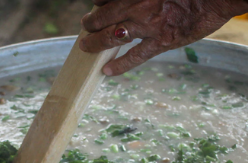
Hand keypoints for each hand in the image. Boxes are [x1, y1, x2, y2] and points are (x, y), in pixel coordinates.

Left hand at [79, 0, 247, 75]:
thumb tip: (126, 1)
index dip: (99, 3)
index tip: (97, 6)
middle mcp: (138, 5)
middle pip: (103, 17)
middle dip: (90, 24)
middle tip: (85, 27)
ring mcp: (149, 25)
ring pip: (112, 36)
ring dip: (95, 43)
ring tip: (86, 47)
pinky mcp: (162, 42)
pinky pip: (135, 56)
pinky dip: (119, 65)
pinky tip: (107, 71)